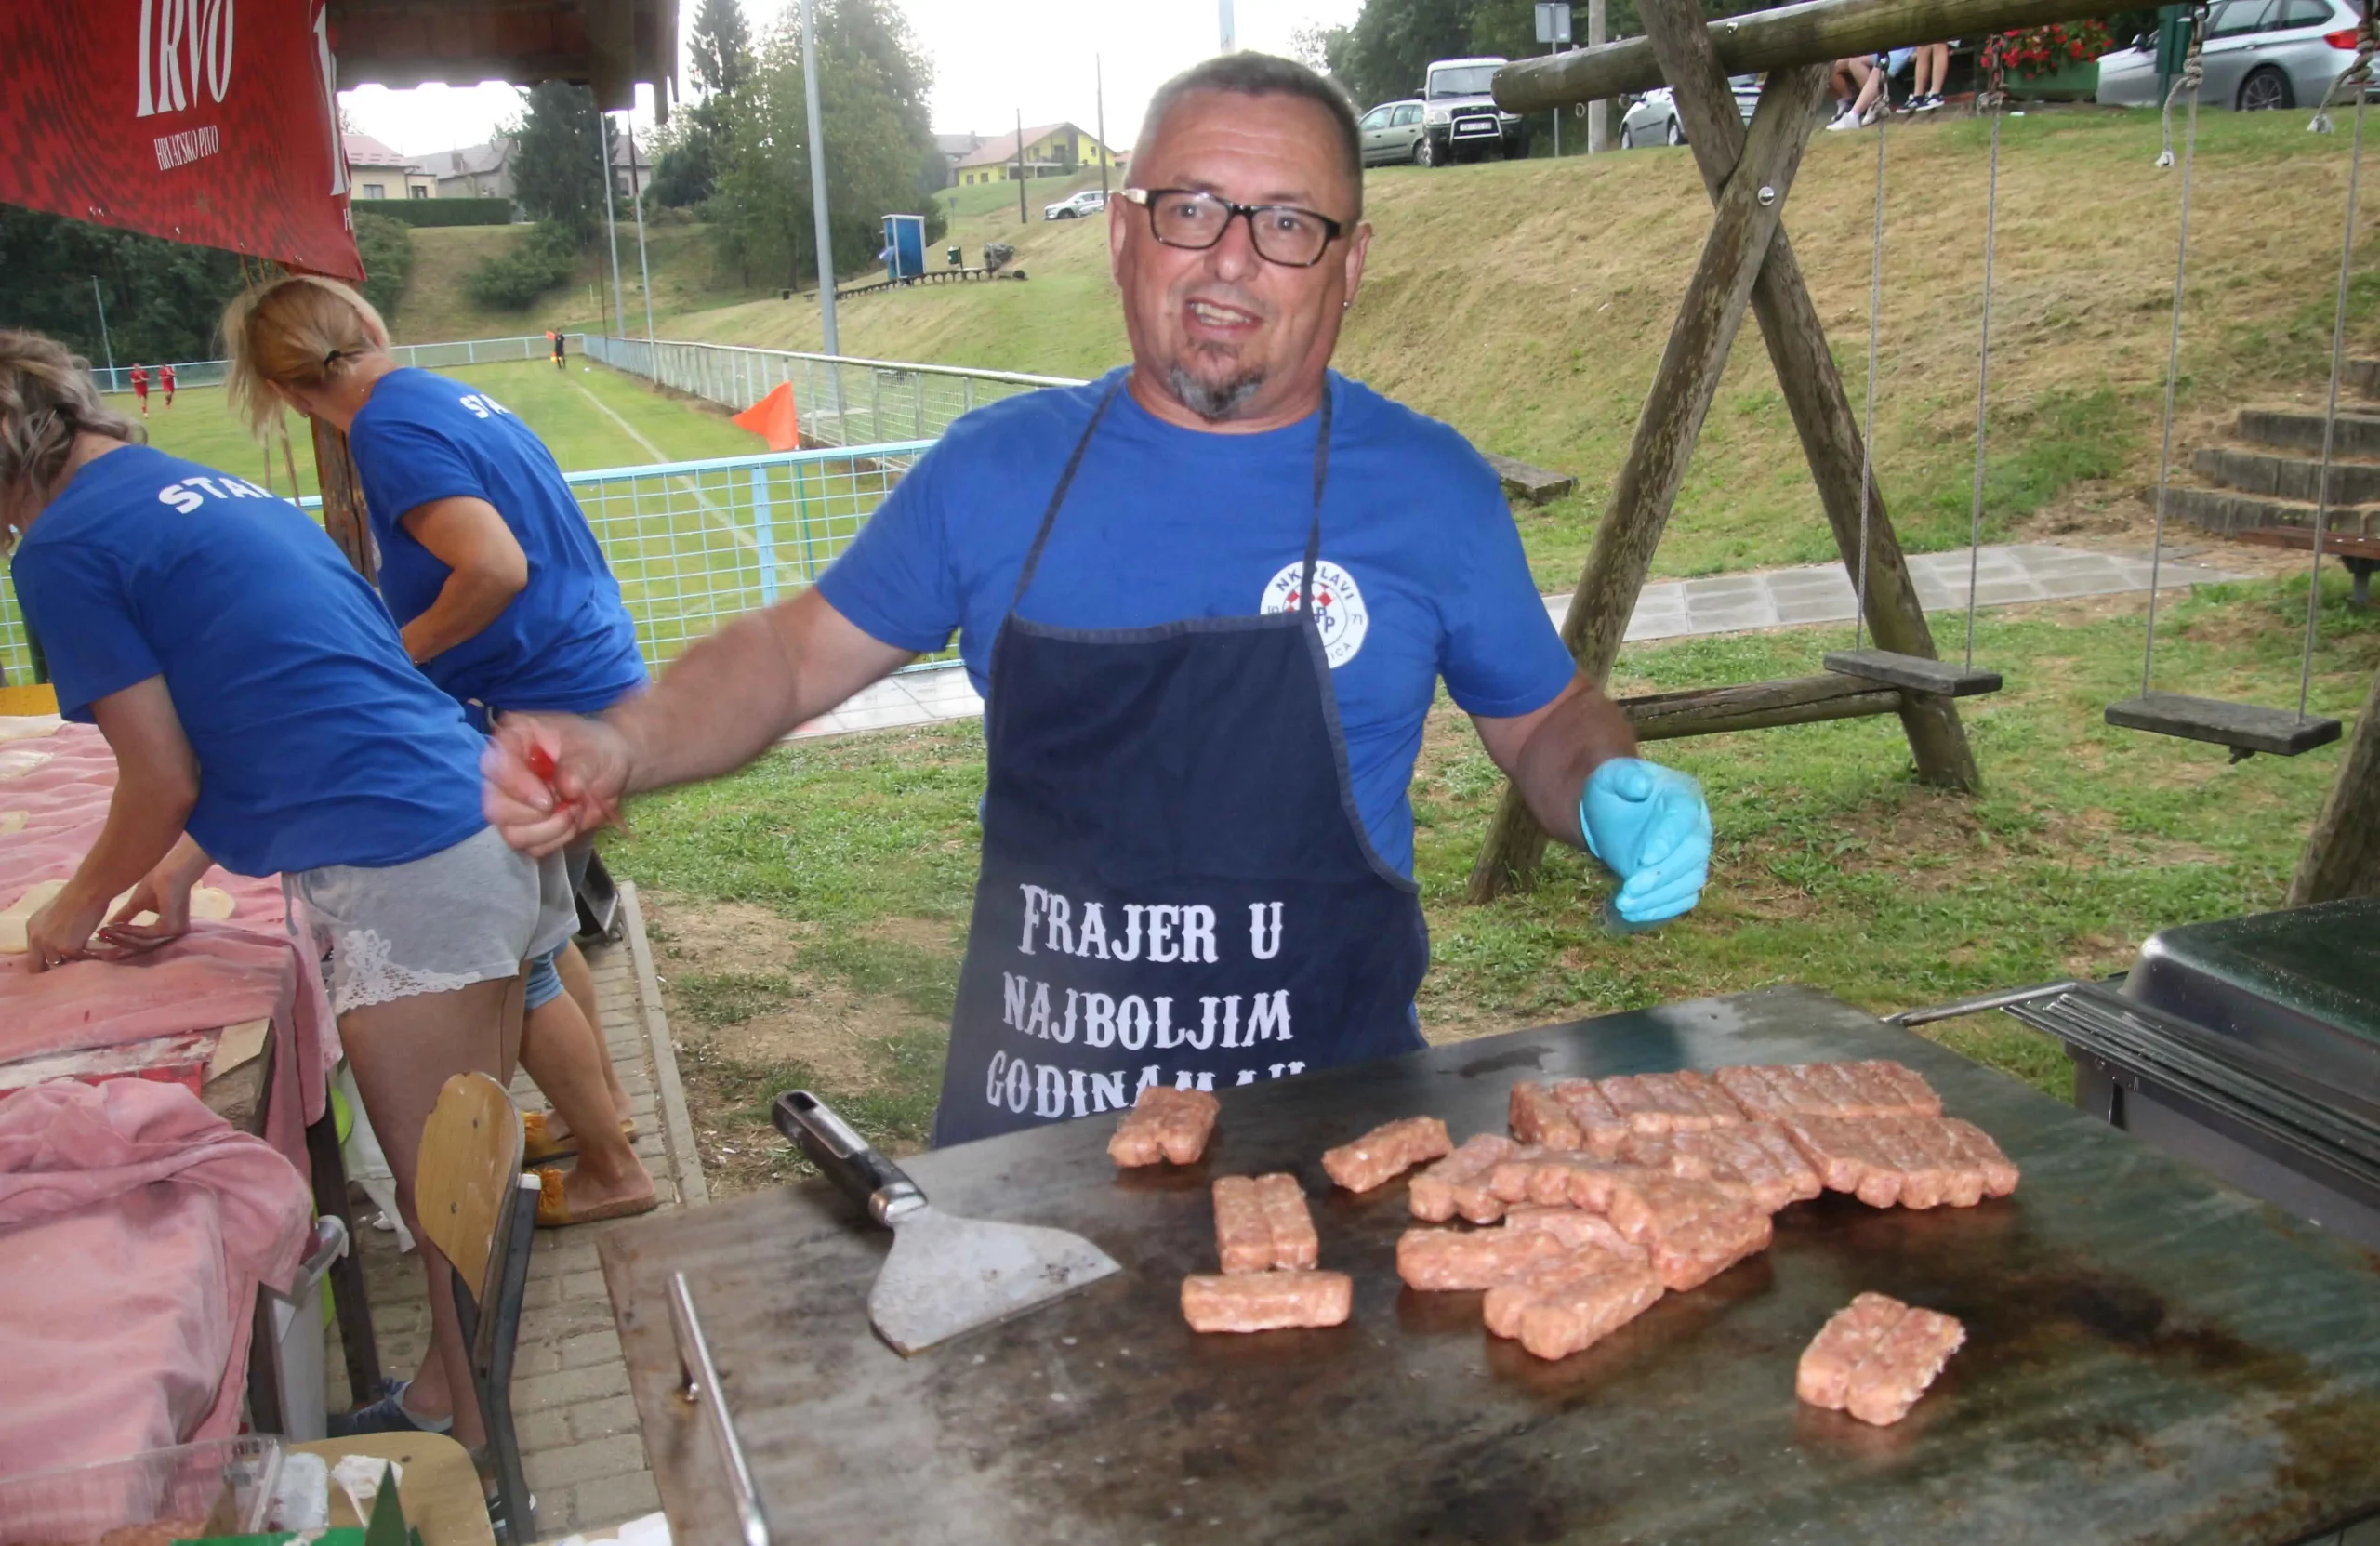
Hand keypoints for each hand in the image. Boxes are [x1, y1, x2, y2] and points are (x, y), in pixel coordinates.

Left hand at [23, 883, 111, 973]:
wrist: (87, 891)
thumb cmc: (77, 897)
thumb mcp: (53, 916)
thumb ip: (50, 931)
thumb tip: (60, 942)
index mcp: (32, 929)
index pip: (32, 955)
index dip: (44, 959)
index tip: (57, 958)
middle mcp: (36, 939)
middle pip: (38, 966)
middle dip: (52, 966)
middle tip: (67, 963)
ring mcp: (50, 945)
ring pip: (59, 964)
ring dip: (69, 961)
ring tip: (83, 952)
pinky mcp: (67, 949)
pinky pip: (76, 960)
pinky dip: (84, 956)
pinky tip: (92, 947)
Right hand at [97, 863, 194, 955]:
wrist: (169, 871)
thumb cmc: (157, 883)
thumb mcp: (136, 904)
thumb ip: (126, 916)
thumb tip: (110, 925)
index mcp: (170, 928)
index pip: (144, 939)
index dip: (124, 939)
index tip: (104, 936)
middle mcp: (175, 933)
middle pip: (143, 943)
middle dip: (120, 941)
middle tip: (101, 937)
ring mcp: (175, 932)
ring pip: (143, 941)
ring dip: (122, 937)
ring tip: (105, 932)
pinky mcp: (170, 929)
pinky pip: (145, 934)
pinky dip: (129, 931)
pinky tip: (115, 927)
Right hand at [485, 713, 633, 856]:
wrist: (613, 768)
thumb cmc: (598, 749)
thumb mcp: (594, 750)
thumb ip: (578, 766)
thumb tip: (566, 788)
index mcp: (513, 739)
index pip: (494, 766)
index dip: (518, 787)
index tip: (549, 800)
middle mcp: (504, 772)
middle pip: (496, 807)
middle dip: (536, 815)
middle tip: (569, 805)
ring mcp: (512, 802)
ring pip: (511, 832)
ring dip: (549, 830)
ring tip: (574, 812)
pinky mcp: (525, 826)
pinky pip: (530, 846)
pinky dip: (555, 839)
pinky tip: (572, 822)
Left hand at [1579, 758, 1712, 925]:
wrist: (1614, 811)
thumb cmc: (1614, 790)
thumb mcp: (1611, 776)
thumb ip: (1624, 777)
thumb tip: (1641, 786)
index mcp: (1684, 795)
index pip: (1684, 818)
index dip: (1668, 840)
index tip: (1644, 859)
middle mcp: (1697, 826)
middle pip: (1692, 855)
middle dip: (1660, 876)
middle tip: (1629, 888)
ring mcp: (1694, 854)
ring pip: (1690, 881)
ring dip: (1659, 897)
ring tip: (1624, 903)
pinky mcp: (1684, 877)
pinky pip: (1684, 898)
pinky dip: (1662, 909)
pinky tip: (1634, 913)